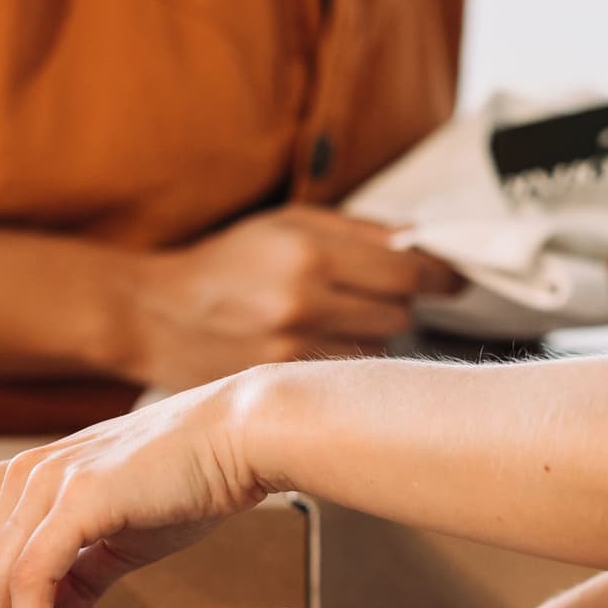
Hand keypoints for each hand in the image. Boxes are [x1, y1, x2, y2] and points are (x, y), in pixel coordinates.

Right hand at [125, 207, 461, 393]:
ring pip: (378, 351)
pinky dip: (344, 363)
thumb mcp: (286, 223)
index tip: (453, 280)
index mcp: (309, 253)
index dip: (439, 276)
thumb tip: (421, 240)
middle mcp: (305, 303)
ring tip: (339, 323)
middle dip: (398, 302)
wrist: (154, 315)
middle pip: (399, 314)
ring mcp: (294, 351)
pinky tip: (319, 349)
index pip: (407, 271)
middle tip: (376, 295)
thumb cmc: (224, 262)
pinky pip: (345, 378)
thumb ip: (356, 230)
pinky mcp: (284, 384)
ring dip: (373, 336)